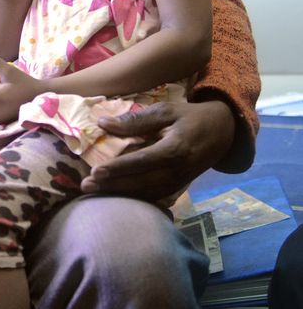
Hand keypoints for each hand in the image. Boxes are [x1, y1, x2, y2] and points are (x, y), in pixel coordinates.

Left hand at [80, 99, 235, 199]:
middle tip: (85, 186)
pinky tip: (113, 196)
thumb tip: (103, 123)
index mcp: (176, 148)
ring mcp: (179, 182)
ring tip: (93, 192)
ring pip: (146, 193)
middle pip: (141, 182)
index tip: (96, 171)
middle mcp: (178, 170)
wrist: (222, 133)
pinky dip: (133, 198)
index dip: (119, 167)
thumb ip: (136, 120)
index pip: (143, 161)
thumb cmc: (189, 117)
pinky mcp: (178, 188)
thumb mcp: (165, 110)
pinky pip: (153, 196)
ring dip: (119, 194)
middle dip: (112, 185)